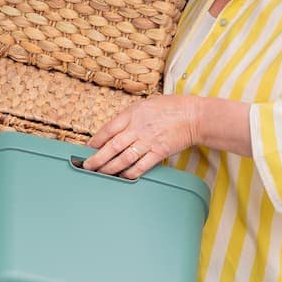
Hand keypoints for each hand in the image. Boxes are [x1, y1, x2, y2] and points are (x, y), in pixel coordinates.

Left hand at [82, 94, 201, 177]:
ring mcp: (148, 141)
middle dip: (97, 158)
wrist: (194, 116)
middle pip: (112, 146)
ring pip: (123, 159)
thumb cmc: (172, 107)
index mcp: (133, 114)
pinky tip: (121, 177)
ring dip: (109, 168)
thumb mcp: (145, 104)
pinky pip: (140, 166)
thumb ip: (129, 116)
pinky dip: (129, 173)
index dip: (95, 140)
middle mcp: (138, 128)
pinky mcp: (158, 152)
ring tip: (100, 174)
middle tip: (87, 166)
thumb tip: (114, 128)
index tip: (88, 149)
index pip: (108, 129)